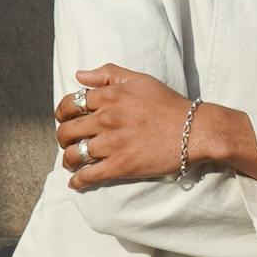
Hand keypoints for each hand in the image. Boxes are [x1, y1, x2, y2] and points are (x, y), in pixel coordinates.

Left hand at [57, 65, 195, 190]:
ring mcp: (112, 144)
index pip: (70, 104)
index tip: (65, 120)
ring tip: (71, 162)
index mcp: (109, 96)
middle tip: (68, 142)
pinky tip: (76, 182)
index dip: (62, 113)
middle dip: (62, 138)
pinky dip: (78, 181)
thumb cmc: (168, 104)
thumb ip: (108, 74)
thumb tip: (78, 75)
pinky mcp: (121, 166)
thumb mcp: (139, 80)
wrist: (194, 131)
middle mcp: (106, 119)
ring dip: (68, 160)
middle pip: (67, 131)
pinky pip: (89, 175)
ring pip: (74, 154)